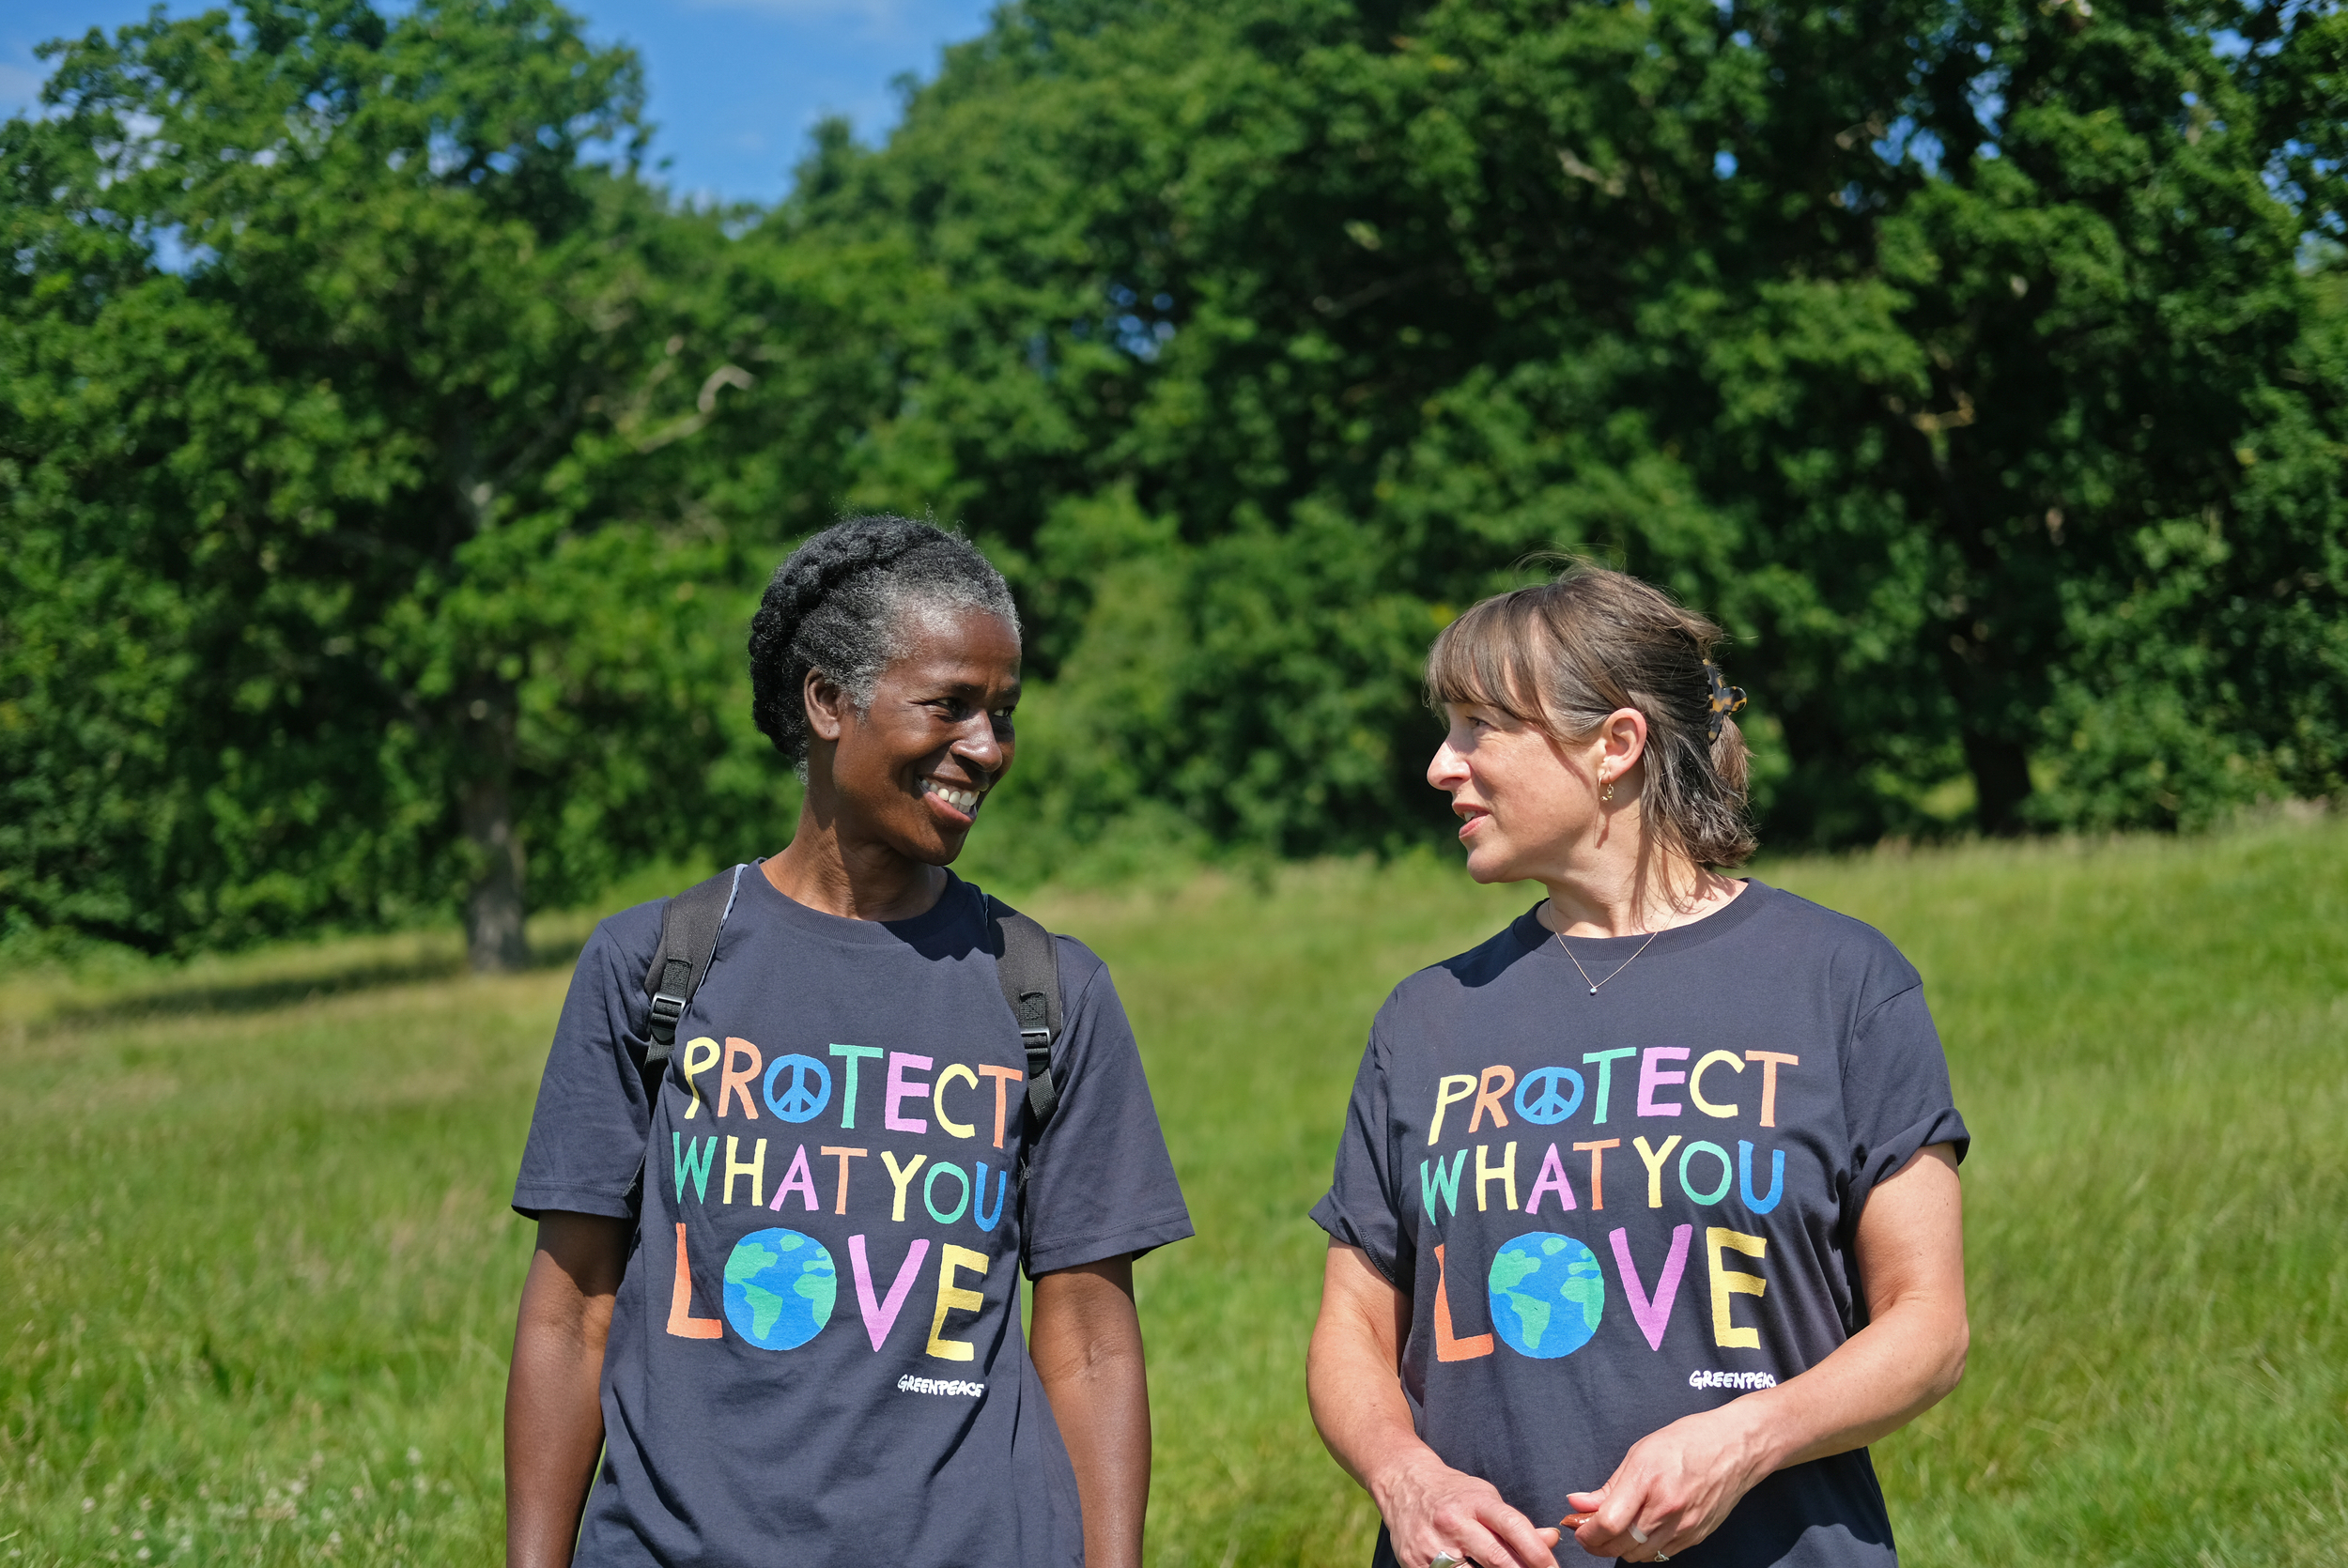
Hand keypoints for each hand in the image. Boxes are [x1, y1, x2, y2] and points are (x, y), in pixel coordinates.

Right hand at [1374, 1451, 1561, 1567]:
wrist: (1403, 1484)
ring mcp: (1432, 1545)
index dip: (1537, 1552)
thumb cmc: (1453, 1492)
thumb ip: (1515, 1523)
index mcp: (1475, 1501)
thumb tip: (1550, 1541)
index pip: (1513, 1527)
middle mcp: (1453, 1521)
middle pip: (1496, 1558)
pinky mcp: (1414, 1563)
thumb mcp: (1485, 1497)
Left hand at [1564, 1404, 1771, 1561]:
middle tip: (1587, 1532)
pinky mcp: (1696, 1537)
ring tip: (1612, 1531)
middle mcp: (1667, 1509)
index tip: (1577, 1527)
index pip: (1608, 1523)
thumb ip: (1609, 1485)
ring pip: (1639, 1555)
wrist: (1736, 1447)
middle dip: (1597, 1544)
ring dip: (1620, 1548)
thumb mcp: (1640, 1452)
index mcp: (1648, 1481)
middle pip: (1621, 1546)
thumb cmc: (1687, 1441)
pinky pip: (1661, 1554)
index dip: (1586, 1532)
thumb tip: (1577, 1503)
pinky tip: (1638, 1532)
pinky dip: (1643, 1549)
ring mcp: (1684, 1527)